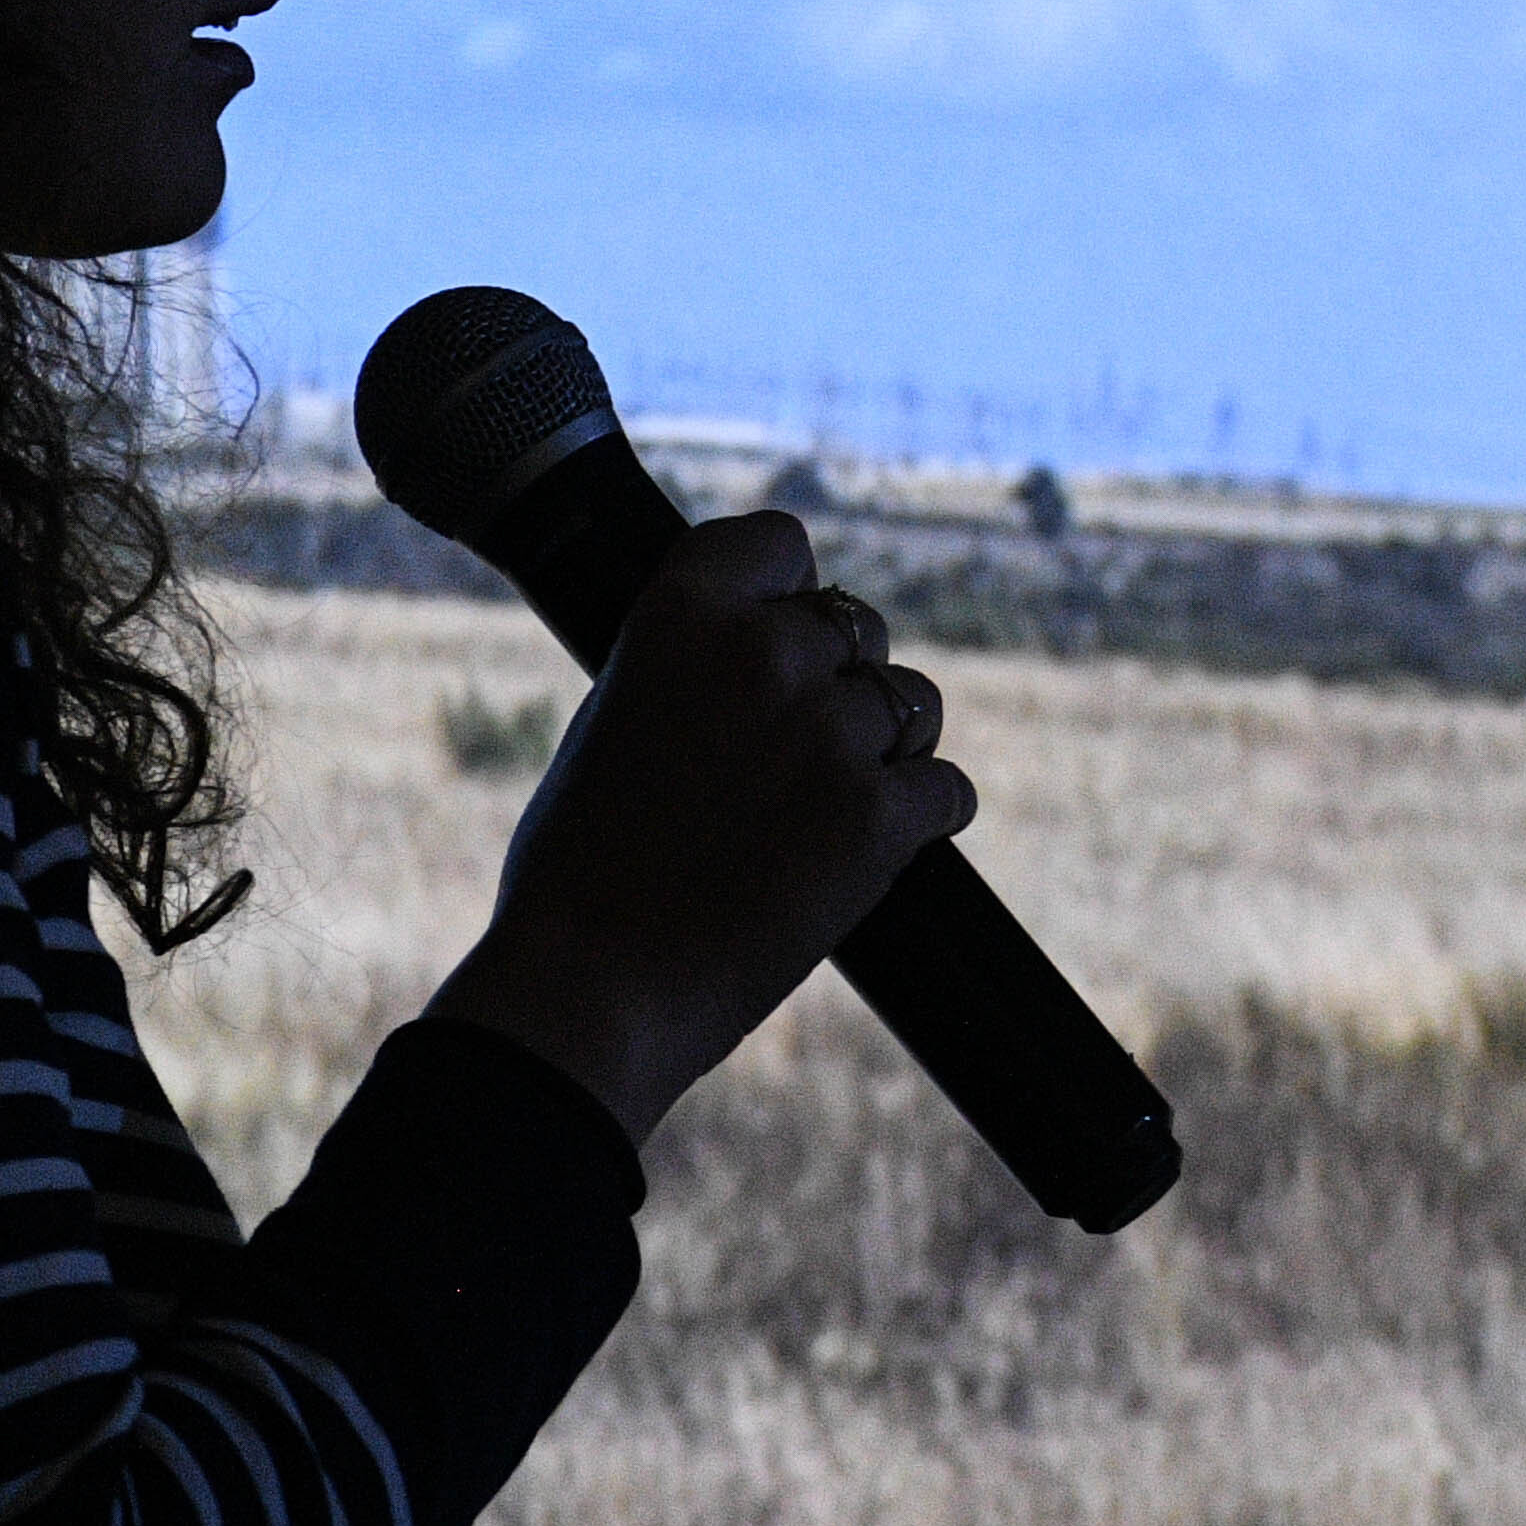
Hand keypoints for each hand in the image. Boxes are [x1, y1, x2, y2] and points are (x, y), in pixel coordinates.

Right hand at [428, 511, 973, 1143]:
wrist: (590, 985)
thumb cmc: (579, 865)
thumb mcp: (615, 714)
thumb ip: (691, 662)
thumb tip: (762, 645)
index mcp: (679, 613)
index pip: (781, 540)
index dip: (788, 590)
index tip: (778, 633)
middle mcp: (761, 654)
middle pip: (856, 628)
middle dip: (838, 681)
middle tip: (797, 752)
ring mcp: (828, 734)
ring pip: (913, 702)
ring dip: (887, 745)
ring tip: (830, 804)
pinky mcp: (877, 817)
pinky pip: (946, 788)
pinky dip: (922, 816)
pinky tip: (876, 848)